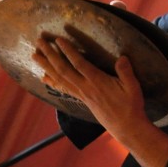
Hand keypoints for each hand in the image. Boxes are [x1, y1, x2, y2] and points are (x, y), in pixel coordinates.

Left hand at [35, 34, 167, 166]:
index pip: (79, 64)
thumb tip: (122, 58)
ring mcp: (81, 94)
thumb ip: (126, 72)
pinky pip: (63, 88)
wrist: (126, 126)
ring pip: (59, 78)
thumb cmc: (131, 105)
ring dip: (46, 66)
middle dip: (50, 55)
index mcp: (97, 82)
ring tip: (34, 55)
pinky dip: (53, 81)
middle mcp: (85, 88)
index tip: (58, 40)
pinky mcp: (81, 99)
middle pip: (62, 69)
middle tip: (38, 42)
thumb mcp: (132, 87)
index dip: (68, 51)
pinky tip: (44, 76)